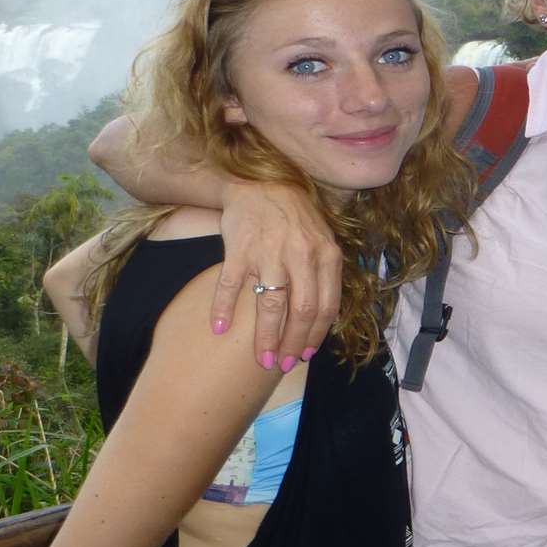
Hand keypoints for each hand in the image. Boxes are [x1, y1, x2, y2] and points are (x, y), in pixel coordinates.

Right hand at [210, 180, 341, 370]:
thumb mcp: (322, 239)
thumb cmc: (294, 217)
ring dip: (266, 336)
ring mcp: (269, 251)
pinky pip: (232, 284)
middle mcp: (301, 254)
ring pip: (271, 304)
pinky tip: (220, 328)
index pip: (326, 305)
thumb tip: (324, 320)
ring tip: (260, 358)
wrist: (261, 182)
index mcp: (325, 255)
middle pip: (302, 310)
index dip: (316, 335)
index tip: (304, 355)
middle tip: (280, 364)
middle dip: (292, 343)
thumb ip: (325, 274)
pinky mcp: (240, 247)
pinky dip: (224, 308)